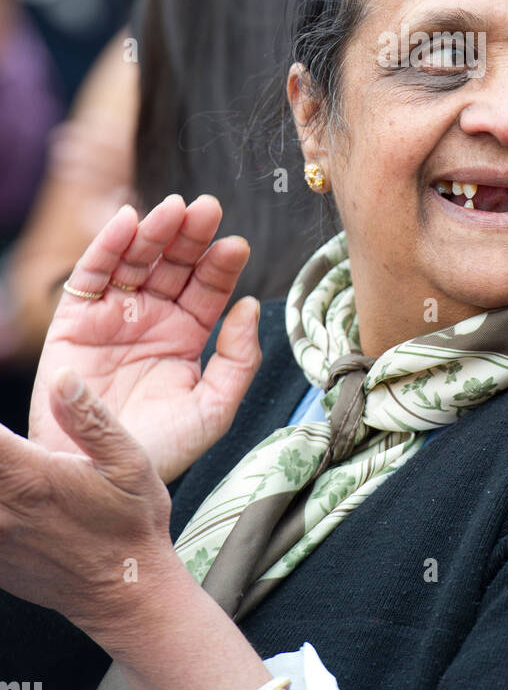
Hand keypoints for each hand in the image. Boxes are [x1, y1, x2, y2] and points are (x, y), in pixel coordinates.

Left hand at [0, 368, 174, 641]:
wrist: (127, 592)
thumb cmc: (133, 523)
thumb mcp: (129, 462)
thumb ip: (90, 418)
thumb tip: (62, 377)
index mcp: (31, 479)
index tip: (4, 429)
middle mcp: (2, 511)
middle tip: (8, 444)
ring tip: (7, 459)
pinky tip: (10, 488)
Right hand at [29, 195, 260, 481]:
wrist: (96, 479)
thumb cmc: (156, 451)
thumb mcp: (213, 410)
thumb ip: (238, 360)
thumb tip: (250, 307)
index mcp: (187, 335)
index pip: (209, 287)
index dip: (221, 264)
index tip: (236, 245)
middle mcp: (152, 318)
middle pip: (175, 264)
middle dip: (192, 236)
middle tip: (208, 209)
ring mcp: (114, 315)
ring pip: (137, 260)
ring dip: (155, 231)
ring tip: (174, 210)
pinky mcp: (75, 320)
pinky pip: (91, 275)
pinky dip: (107, 245)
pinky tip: (129, 222)